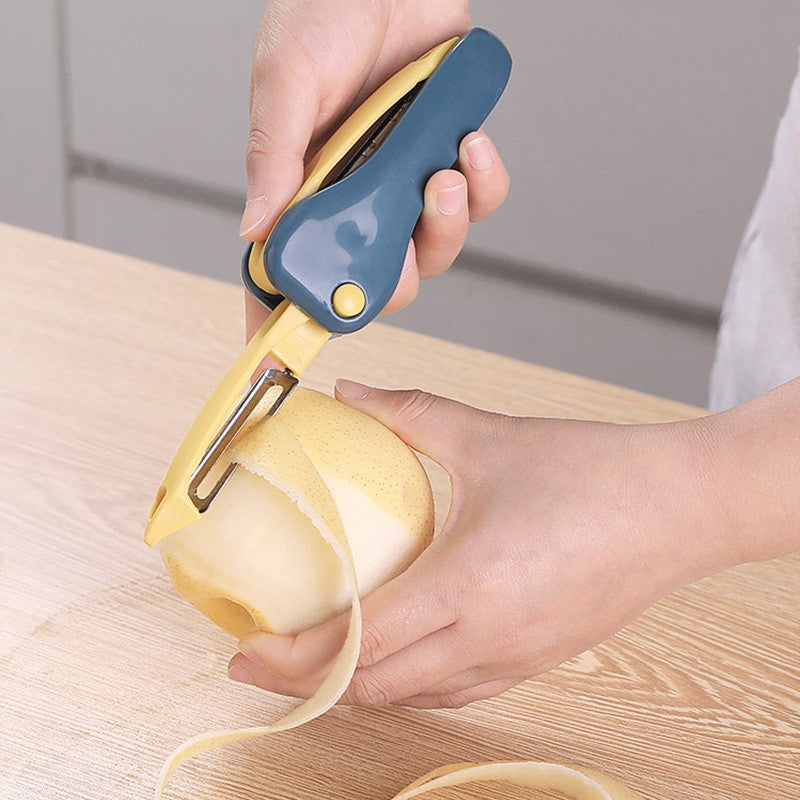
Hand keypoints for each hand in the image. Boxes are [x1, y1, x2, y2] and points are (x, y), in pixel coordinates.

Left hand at [228, 378, 799, 708]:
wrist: (681, 506)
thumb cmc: (596, 475)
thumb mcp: (489, 437)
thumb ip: (408, 414)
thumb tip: (351, 395)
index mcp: (468, 587)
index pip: (355, 644)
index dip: (290, 656)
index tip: (244, 649)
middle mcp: (487, 640)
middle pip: (372, 688)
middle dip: (306, 682)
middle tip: (262, 659)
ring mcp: (514, 661)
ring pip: (412, 699)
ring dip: (356, 687)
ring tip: (319, 660)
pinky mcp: (535, 662)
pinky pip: (454, 693)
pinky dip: (407, 685)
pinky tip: (395, 658)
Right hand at [242, 0, 509, 339]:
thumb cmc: (324, 12)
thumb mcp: (285, 80)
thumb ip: (275, 156)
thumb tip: (255, 230)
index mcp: (303, 189)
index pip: (288, 269)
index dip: (284, 319)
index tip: (281, 359)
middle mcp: (354, 197)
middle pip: (377, 280)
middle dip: (395, 273)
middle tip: (397, 238)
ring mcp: (402, 184)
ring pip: (434, 248)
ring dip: (445, 223)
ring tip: (441, 173)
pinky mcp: (445, 160)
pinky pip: (478, 200)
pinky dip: (484, 182)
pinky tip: (472, 142)